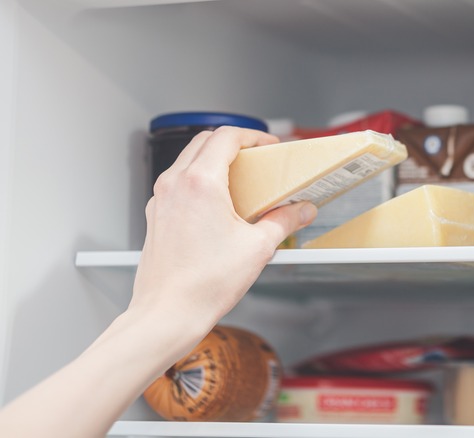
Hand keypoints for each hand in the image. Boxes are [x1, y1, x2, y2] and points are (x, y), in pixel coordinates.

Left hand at [129, 126, 316, 333]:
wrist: (167, 313)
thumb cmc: (203, 285)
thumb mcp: (258, 248)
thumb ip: (284, 221)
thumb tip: (301, 211)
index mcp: (200, 183)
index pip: (226, 137)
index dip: (253, 136)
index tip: (268, 146)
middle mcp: (175, 185)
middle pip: (205, 141)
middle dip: (233, 144)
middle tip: (257, 159)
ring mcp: (161, 199)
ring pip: (188, 160)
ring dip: (215, 161)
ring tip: (240, 182)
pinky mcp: (157, 216)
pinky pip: (179, 183)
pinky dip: (199, 181)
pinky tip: (219, 206)